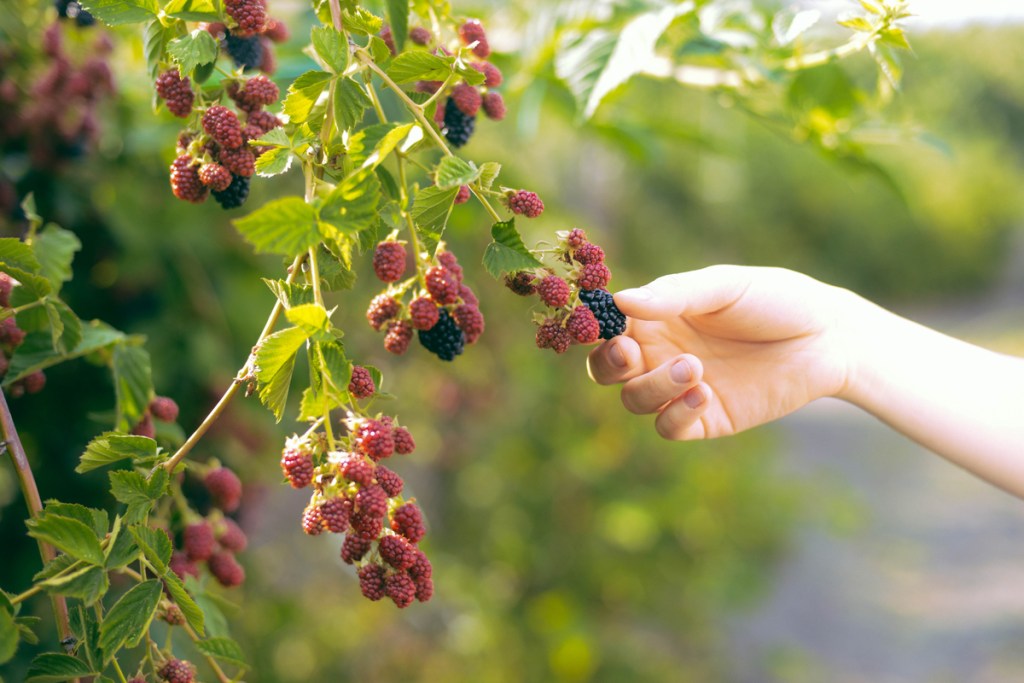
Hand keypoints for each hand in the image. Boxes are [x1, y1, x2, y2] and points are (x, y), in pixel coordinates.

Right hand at [587, 265, 854, 439]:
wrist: (829, 337)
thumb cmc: (775, 300)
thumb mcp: (725, 286)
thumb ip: (674, 294)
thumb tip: (620, 301)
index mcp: (656, 316)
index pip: (607, 327)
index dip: (596, 331)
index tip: (610, 327)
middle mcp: (660, 353)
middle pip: (606, 371)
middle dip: (608, 365)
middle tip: (631, 353)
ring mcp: (680, 389)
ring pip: (635, 401)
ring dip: (653, 387)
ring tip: (693, 367)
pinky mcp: (705, 418)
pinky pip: (669, 427)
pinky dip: (676, 414)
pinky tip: (704, 394)